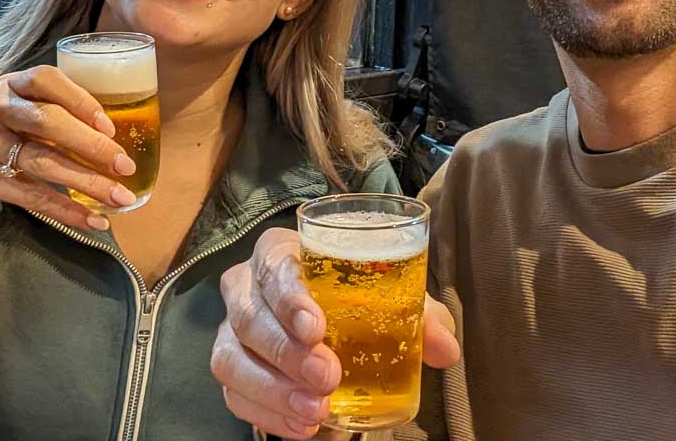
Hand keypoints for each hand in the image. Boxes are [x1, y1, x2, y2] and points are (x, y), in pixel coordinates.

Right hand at [0, 65, 136, 230]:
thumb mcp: (15, 106)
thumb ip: (52, 110)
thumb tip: (110, 138)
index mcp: (10, 85)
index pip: (47, 81)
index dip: (81, 101)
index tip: (110, 127)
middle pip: (49, 122)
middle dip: (92, 146)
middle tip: (126, 166)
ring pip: (43, 161)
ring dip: (87, 182)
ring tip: (120, 197)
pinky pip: (30, 195)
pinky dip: (65, 209)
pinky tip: (93, 219)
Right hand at [212, 228, 460, 438]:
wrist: (325, 315)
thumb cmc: (355, 295)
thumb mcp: (390, 295)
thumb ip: (420, 315)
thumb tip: (445, 349)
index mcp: (281, 252)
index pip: (275, 265)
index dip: (290, 297)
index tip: (316, 329)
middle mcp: (246, 285)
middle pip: (250, 315)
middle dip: (287, 352)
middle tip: (327, 377)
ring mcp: (231, 329)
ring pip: (231, 358)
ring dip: (273, 390)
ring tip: (317, 411)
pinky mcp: (230, 367)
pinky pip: (233, 394)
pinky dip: (267, 414)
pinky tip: (302, 426)